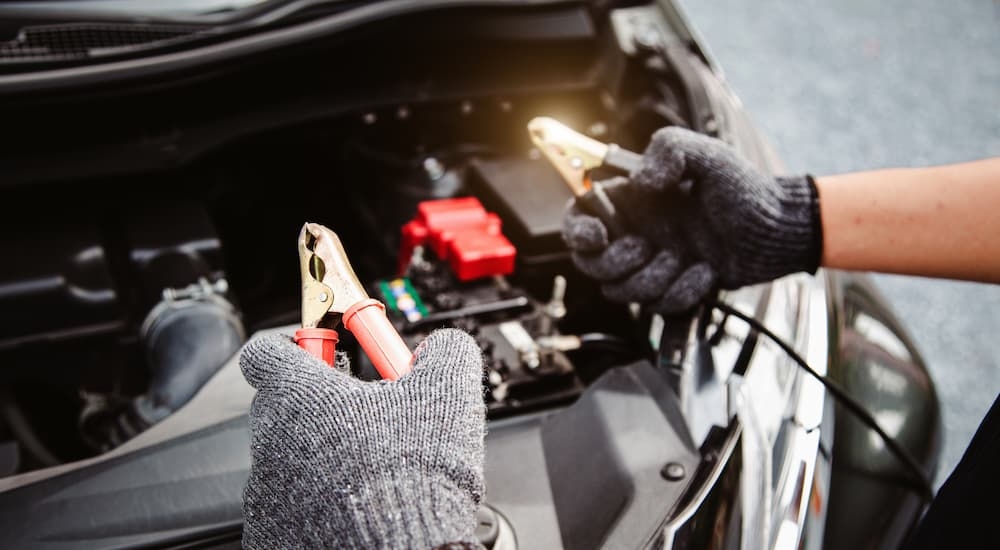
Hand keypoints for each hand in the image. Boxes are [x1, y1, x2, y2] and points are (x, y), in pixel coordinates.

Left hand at [240, 328, 485, 548]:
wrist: (403, 544)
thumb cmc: (415, 473)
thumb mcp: (448, 392)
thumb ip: (444, 352)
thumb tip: (443, 346)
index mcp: (298, 394)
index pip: (265, 353)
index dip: (295, 349)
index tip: (325, 354)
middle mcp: (270, 440)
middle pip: (279, 407)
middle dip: (318, 408)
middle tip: (365, 417)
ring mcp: (266, 492)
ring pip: (287, 460)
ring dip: (320, 459)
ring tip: (370, 472)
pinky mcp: (272, 533)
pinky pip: (290, 507)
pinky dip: (317, 504)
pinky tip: (356, 508)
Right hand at [562, 126, 821, 313]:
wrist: (777, 231)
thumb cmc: (745, 190)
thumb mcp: (707, 155)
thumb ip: (668, 150)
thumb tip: (639, 180)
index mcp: (632, 200)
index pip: (579, 216)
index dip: (577, 231)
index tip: (597, 236)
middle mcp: (635, 233)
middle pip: (591, 264)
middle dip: (616, 262)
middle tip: (646, 247)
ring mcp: (651, 264)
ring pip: (622, 291)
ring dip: (654, 278)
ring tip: (686, 258)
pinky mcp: (670, 290)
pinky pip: (658, 305)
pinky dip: (683, 291)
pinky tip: (705, 271)